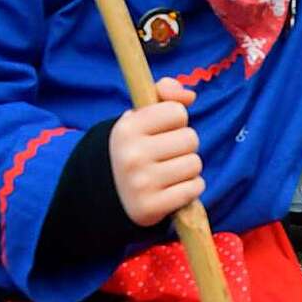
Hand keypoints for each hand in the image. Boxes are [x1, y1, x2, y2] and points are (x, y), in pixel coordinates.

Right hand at [109, 77, 203, 226]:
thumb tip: (189, 96)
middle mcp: (132, 155)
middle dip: (183, 145)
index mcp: (127, 128)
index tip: (161, 130)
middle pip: (191, 138)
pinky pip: (195, 188)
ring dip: (188, 168)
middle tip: (165, 154)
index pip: (177, 111)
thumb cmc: (134, 148)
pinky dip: (190, 188)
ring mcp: (141, 183)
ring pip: (195, 164)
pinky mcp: (152, 207)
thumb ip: (164, 94)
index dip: (175, 120)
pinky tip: (172, 188)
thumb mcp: (139, 117)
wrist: (105, 194)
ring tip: (168, 172)